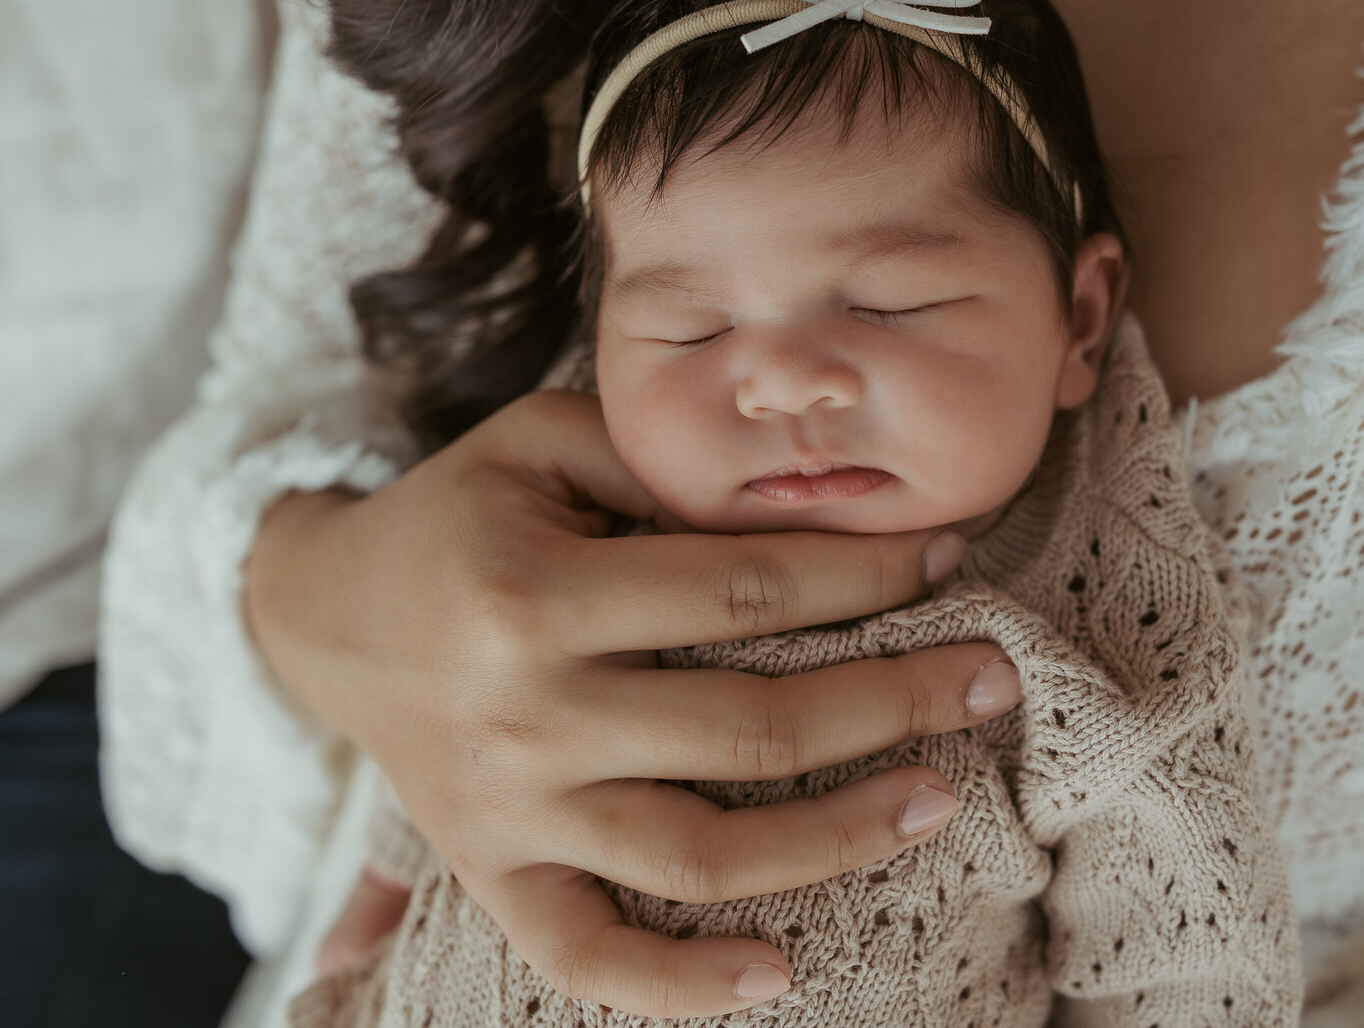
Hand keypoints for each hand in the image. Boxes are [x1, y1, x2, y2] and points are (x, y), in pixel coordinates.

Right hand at [245, 390, 1021, 1016]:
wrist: (320, 613)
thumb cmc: (456, 513)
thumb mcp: (540, 441)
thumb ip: (660, 460)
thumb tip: (807, 503)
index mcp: (537, 591)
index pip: (746, 591)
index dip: (863, 573)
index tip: (945, 557)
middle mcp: (526, 714)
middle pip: (753, 726)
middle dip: (897, 701)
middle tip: (993, 681)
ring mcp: (511, 812)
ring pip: (702, 853)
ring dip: (837, 838)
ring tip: (941, 801)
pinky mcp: (491, 874)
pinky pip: (590, 957)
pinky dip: (681, 986)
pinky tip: (780, 974)